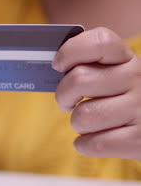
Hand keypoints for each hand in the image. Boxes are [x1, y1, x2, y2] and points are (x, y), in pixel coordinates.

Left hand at [53, 27, 140, 159]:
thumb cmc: (123, 102)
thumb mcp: (115, 77)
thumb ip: (90, 67)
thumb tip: (54, 66)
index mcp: (127, 59)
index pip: (100, 41)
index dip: (71, 51)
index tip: (58, 65)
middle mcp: (138, 79)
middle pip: (79, 80)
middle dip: (63, 96)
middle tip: (67, 103)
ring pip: (84, 116)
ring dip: (78, 124)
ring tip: (89, 123)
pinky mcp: (140, 140)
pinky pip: (93, 143)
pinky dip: (84, 145)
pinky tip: (94, 140)